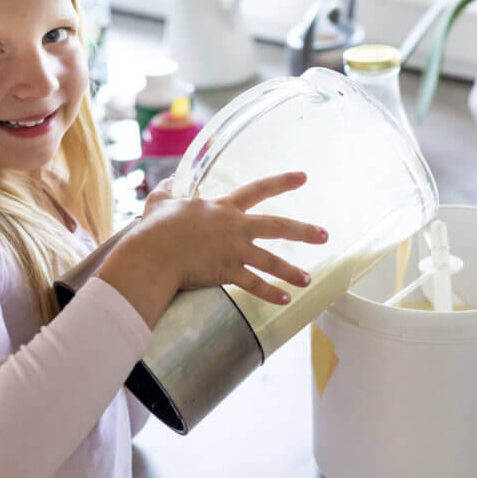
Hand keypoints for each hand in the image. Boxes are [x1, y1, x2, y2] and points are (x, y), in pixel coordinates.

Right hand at [97, 172, 327, 327]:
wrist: (152, 252)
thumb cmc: (154, 228)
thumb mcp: (161, 202)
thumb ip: (169, 191)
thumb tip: (168, 183)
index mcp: (222, 208)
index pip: (258, 189)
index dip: (282, 182)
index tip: (303, 178)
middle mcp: (234, 227)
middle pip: (277, 226)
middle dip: (303, 231)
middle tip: (324, 235)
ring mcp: (233, 250)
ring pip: (271, 261)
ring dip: (292, 271)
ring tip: (307, 279)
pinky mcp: (227, 272)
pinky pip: (254, 285)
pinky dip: (270, 293)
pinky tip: (285, 299)